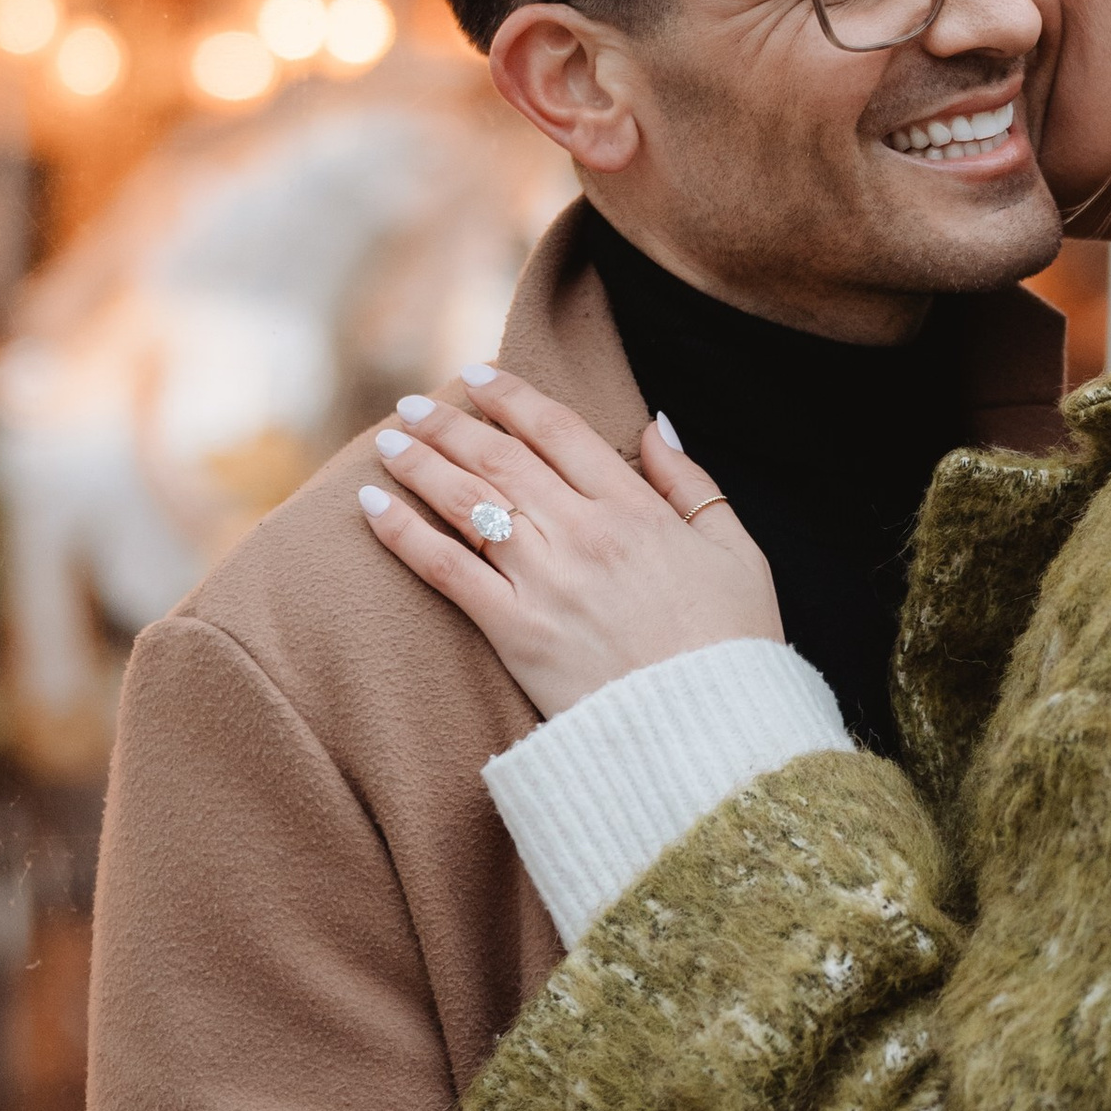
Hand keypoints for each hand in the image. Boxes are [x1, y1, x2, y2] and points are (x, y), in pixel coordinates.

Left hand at [356, 365, 779, 718]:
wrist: (709, 734)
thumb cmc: (733, 647)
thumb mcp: (737, 551)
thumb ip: (691, 484)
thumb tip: (655, 426)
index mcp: (636, 510)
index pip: (560, 431)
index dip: (513, 397)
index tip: (478, 376)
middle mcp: (583, 534)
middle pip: (502, 459)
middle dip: (451, 424)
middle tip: (414, 404)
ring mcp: (545, 582)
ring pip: (467, 502)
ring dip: (421, 463)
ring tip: (389, 439)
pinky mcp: (515, 632)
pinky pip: (446, 570)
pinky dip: (404, 532)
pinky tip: (373, 505)